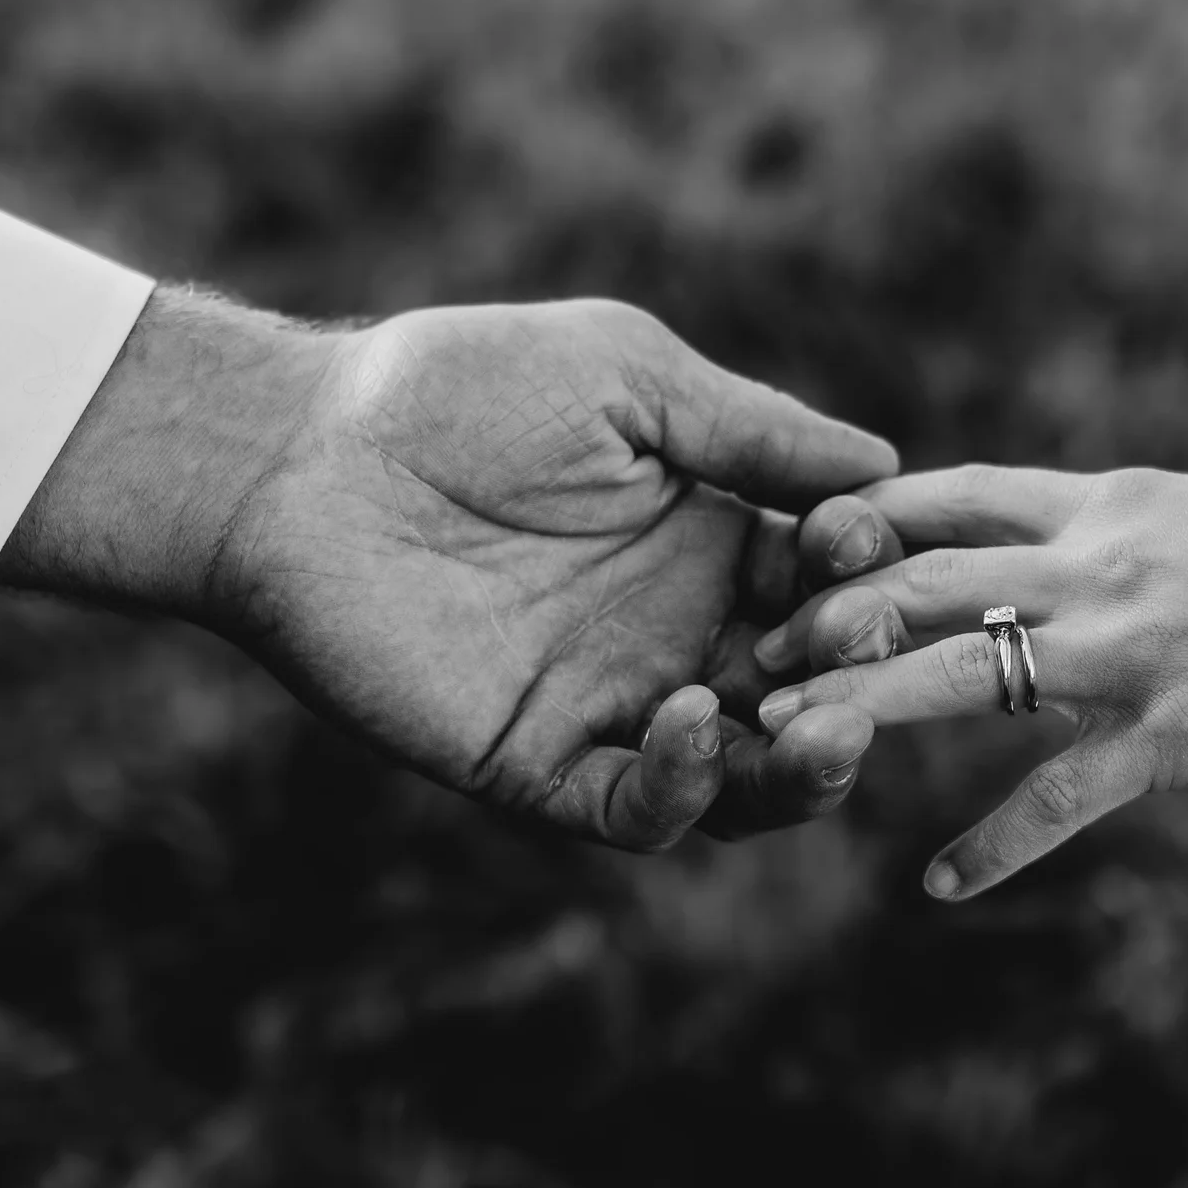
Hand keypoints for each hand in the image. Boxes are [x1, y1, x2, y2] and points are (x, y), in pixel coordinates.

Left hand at [0, 291, 896, 848]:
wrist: (302, 456)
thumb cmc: (458, 390)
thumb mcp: (628, 378)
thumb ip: (751, 430)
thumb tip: (885, 465)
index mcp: (711, 540)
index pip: (831, 583)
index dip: (866, 575)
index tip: (861, 541)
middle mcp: (677, 633)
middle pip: (809, 691)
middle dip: (856, 677)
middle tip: (862, 646)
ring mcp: (612, 706)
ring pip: (745, 776)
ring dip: (805, 766)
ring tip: (829, 726)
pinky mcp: (538, 763)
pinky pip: (638, 808)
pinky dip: (684, 785)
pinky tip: (691, 716)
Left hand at [749, 465, 1187, 898]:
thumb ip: (1123, 529)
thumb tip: (1062, 547)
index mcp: (1108, 501)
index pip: (950, 492)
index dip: (860, 517)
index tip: (793, 546)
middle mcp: (1099, 562)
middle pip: (923, 573)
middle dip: (827, 614)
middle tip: (753, 656)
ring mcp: (1130, 650)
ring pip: (960, 671)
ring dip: (862, 708)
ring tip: (786, 744)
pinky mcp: (1173, 735)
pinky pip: (1058, 796)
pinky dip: (994, 846)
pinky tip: (941, 885)